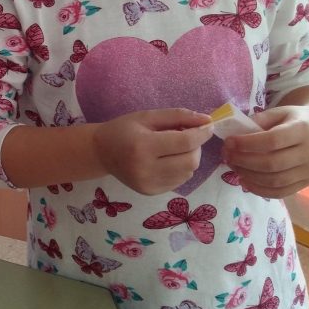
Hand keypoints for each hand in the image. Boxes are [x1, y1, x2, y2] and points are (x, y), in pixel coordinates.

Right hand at [93, 108, 213, 194]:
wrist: (101, 152)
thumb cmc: (123, 130)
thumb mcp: (147, 116)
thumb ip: (178, 116)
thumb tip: (207, 121)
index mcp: (142, 146)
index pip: (185, 142)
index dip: (202, 133)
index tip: (208, 126)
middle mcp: (145, 169)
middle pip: (191, 161)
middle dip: (196, 147)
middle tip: (186, 137)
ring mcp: (148, 184)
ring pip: (188, 172)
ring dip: (189, 158)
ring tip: (174, 149)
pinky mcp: (150, 192)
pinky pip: (179, 181)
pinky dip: (180, 169)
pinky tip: (167, 161)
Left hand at [223, 104, 308, 197]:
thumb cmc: (293, 120)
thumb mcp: (278, 112)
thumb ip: (258, 121)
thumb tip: (234, 135)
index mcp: (302, 130)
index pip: (272, 141)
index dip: (247, 144)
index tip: (228, 142)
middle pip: (272, 164)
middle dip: (243, 161)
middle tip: (226, 155)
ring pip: (274, 181)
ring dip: (248, 176)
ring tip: (233, 166)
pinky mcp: (306, 183)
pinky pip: (280, 192)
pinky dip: (259, 190)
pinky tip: (244, 180)